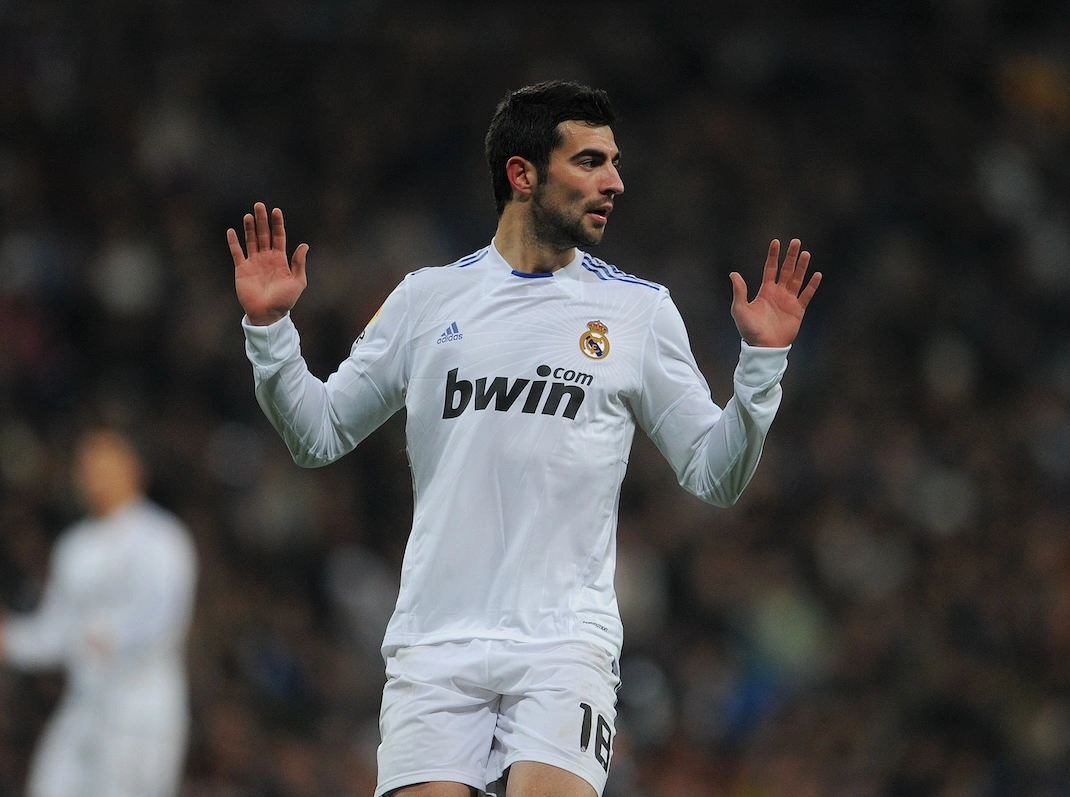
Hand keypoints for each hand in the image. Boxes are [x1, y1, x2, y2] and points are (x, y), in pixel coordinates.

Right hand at [228, 202, 308, 325]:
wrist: (268, 314)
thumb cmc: (285, 301)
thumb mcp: (297, 282)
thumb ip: (298, 264)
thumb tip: (304, 245)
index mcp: (280, 260)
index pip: (278, 237)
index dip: (277, 224)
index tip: (276, 211)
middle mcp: (266, 258)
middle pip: (264, 235)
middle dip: (262, 220)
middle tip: (259, 205)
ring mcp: (254, 262)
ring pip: (251, 240)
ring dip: (250, 228)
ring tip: (249, 215)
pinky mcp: (241, 269)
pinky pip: (237, 253)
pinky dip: (234, 242)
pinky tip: (232, 231)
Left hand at [730, 238, 820, 346]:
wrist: (764, 347)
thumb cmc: (750, 330)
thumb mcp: (740, 310)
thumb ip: (739, 292)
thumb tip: (733, 274)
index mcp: (765, 291)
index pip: (770, 268)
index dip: (773, 256)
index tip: (776, 242)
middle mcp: (778, 293)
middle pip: (786, 270)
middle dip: (791, 256)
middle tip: (796, 241)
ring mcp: (789, 300)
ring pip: (797, 279)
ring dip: (802, 267)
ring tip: (806, 253)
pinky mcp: (798, 310)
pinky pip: (807, 295)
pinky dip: (812, 285)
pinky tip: (817, 274)